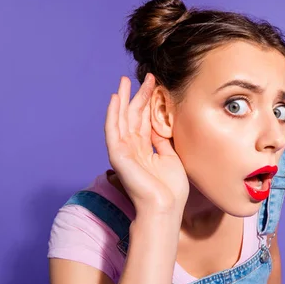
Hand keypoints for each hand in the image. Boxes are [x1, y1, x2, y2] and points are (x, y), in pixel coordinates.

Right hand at [104, 74, 188, 214]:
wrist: (165, 207)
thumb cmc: (170, 189)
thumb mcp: (171, 158)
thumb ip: (163, 141)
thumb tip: (161, 125)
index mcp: (145, 149)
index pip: (145, 120)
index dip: (149, 102)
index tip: (155, 84)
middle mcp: (132, 148)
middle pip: (133, 116)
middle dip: (137, 95)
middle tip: (144, 76)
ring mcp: (123, 150)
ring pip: (121, 119)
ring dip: (123, 99)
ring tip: (125, 81)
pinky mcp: (117, 155)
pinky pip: (112, 130)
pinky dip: (112, 114)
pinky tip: (114, 99)